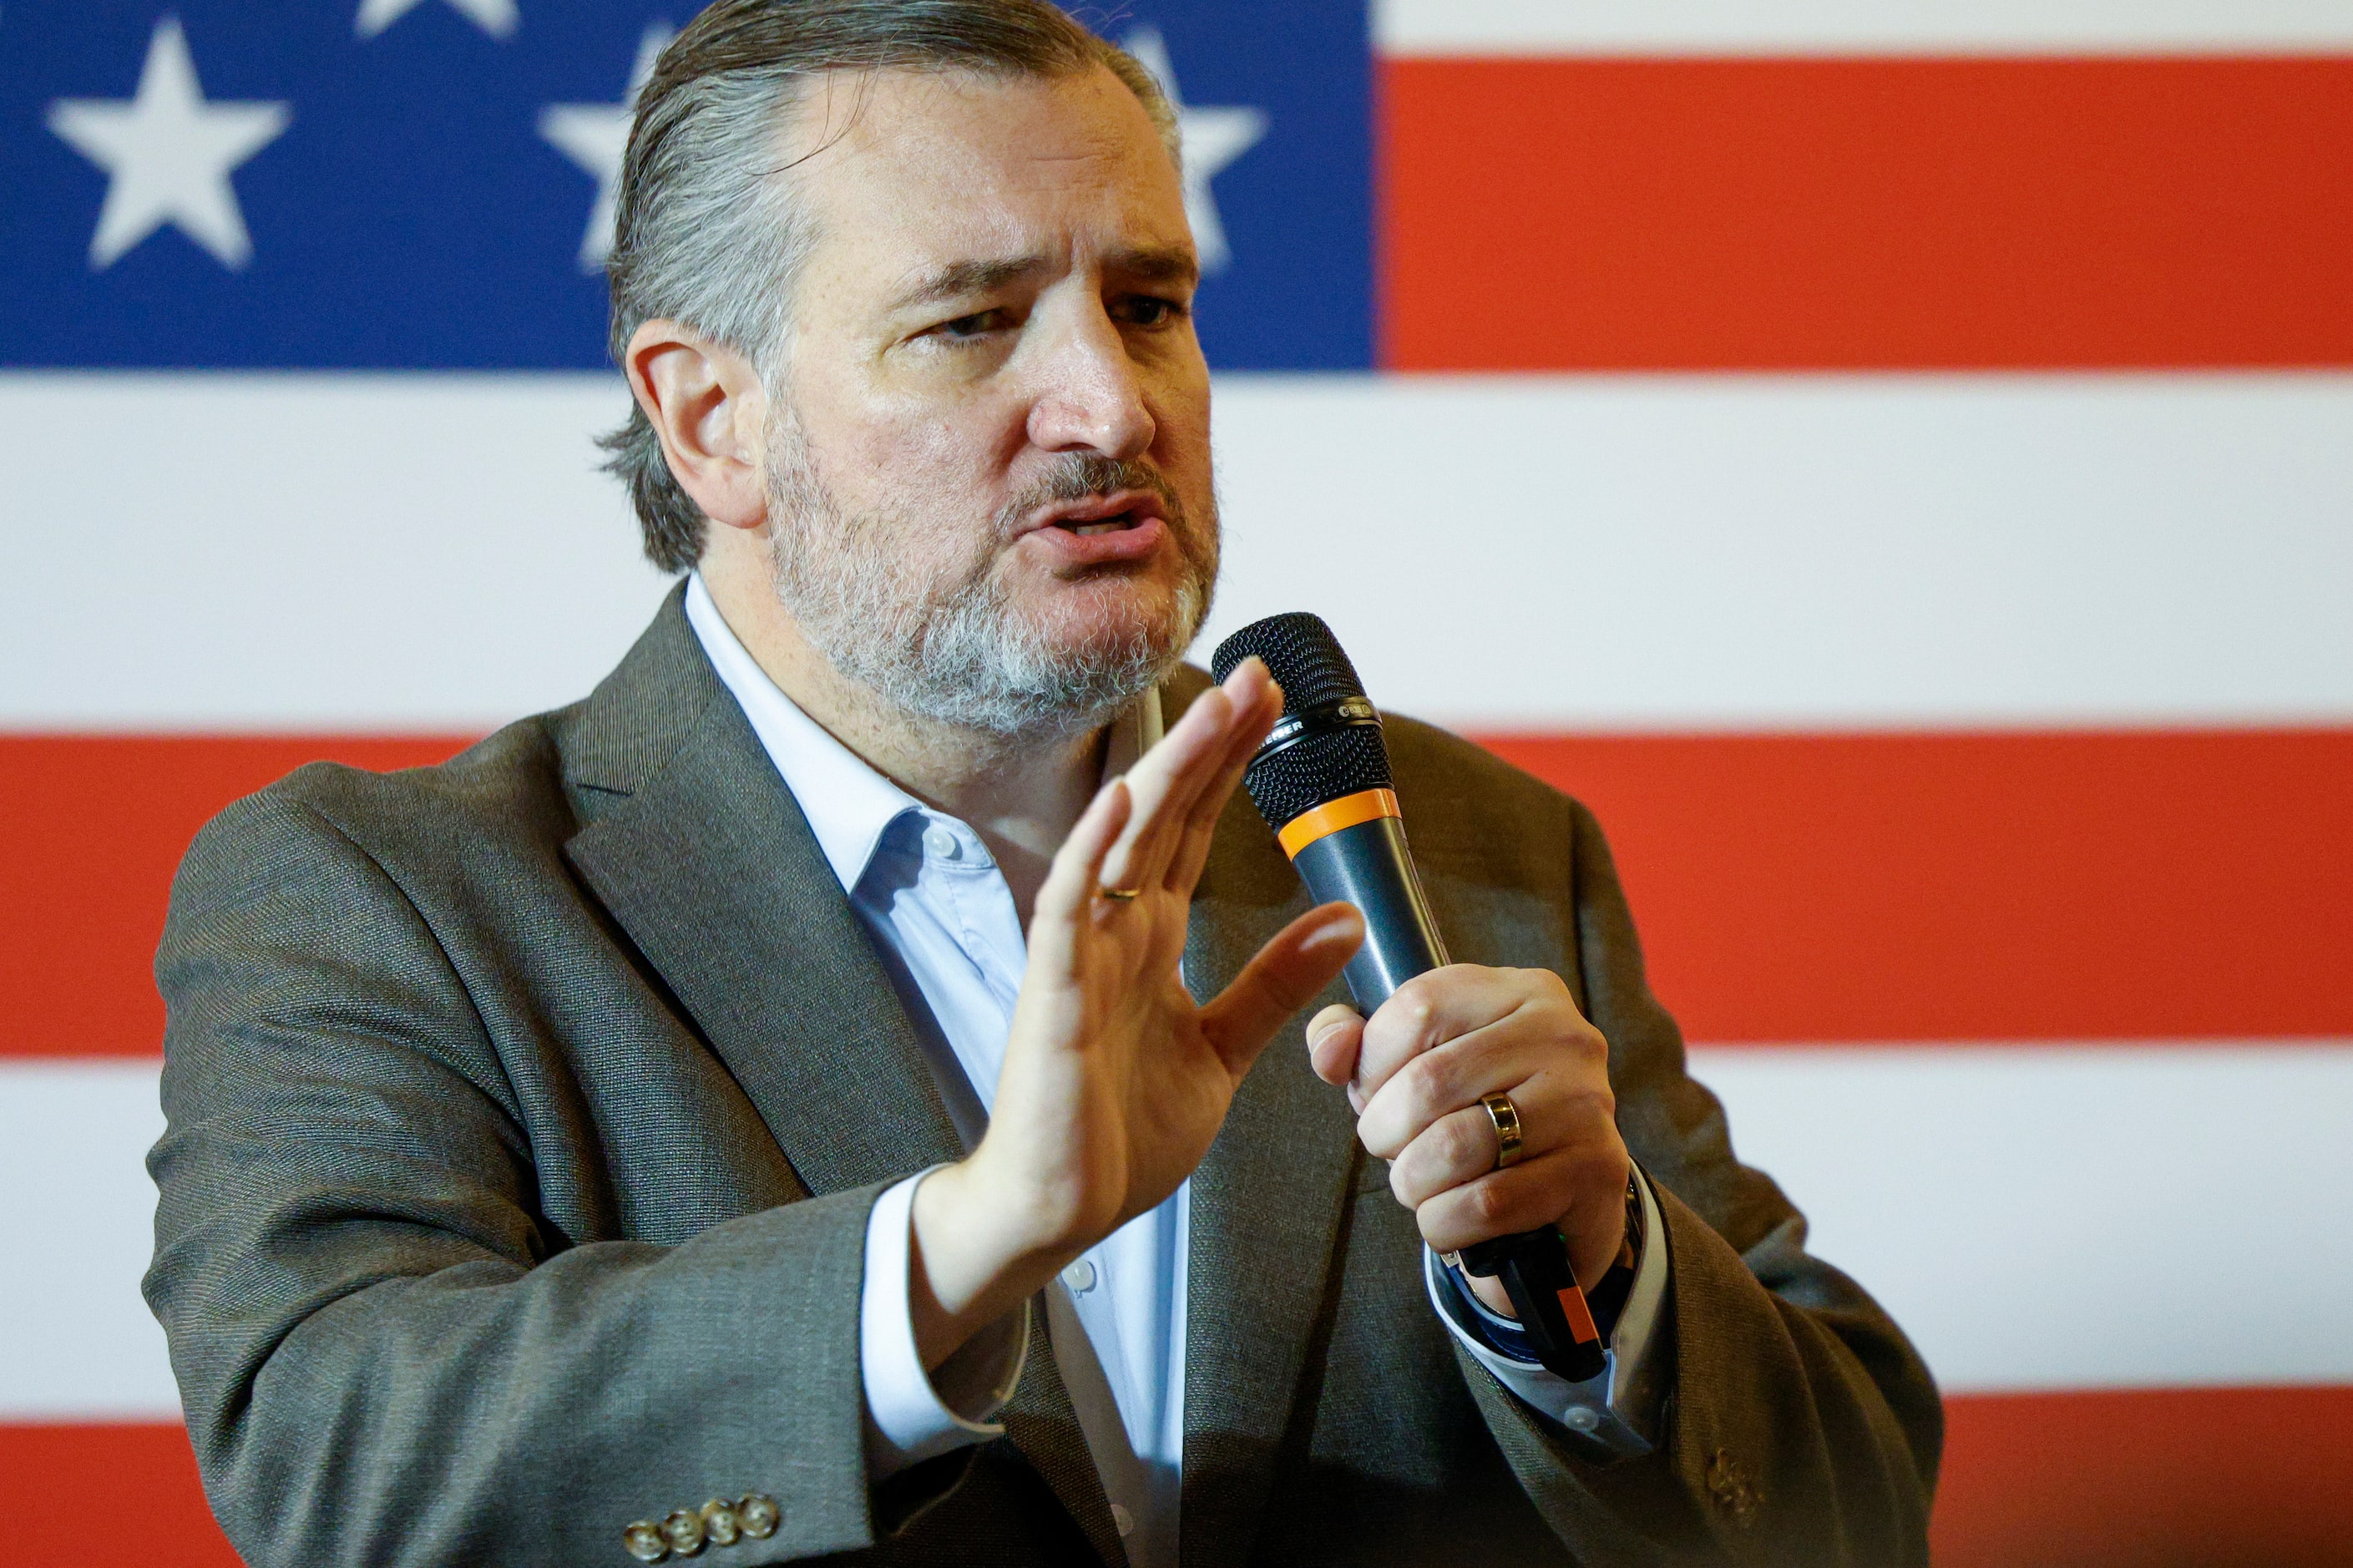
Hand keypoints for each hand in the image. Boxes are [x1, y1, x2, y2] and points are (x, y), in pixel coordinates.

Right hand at [909, 659, 1363, 1365]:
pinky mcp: (1054, 998)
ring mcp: (1081, 957)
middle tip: (1258, 674)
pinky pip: (1070, 913)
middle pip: (1167, 815)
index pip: (1197, 829)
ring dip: (1167, 774)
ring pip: (1126, 843)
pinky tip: (1121, 801)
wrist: (1059, 1210)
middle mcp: (1114, 930)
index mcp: (1150, 937)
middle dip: (1210, 743)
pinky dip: (1093, 854)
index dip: (1232, 764)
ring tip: (1212, 708)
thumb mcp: (1221, 1049)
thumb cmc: (1120, 1132)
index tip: (1271, 702)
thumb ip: (1275, 983)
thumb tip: (1344, 918)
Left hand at [1305, 967, 1628, 1318]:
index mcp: (1516, 991)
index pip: (1417, 1010)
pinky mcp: (1596, 1168)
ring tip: (1419, 1186)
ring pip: (1455, 1146)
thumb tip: (1330, 1048)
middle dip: (1386, 1133)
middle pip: (1429, 1081)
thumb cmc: (1476, 1116)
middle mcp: (1562, 1034)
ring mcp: (1586, 1100)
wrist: (1562, 1194)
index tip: (1374, 1099)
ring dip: (1414, 1183)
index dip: (1372, 1067)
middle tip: (1393, 1153)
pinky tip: (1449, 1220)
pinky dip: (1447, 1222)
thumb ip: (1354, 1045)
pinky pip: (1489, 1203)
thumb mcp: (1413, 1065)